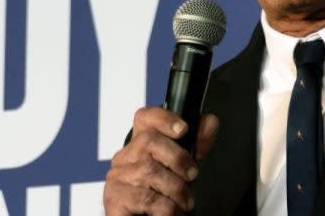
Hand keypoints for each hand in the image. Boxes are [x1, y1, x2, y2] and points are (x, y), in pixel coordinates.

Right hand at [103, 107, 219, 214]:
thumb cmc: (165, 197)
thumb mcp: (185, 168)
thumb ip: (197, 145)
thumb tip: (210, 121)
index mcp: (141, 145)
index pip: (145, 117)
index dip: (164, 117)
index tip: (183, 129)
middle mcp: (125, 157)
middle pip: (149, 140)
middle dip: (178, 158)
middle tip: (192, 175)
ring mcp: (117, 177)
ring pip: (150, 171)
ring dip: (177, 189)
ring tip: (185, 202)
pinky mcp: (115, 199)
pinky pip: (148, 198)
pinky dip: (168, 208)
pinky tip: (172, 212)